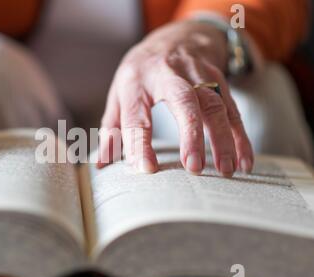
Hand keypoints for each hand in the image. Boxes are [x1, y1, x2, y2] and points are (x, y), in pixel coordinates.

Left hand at [98, 20, 252, 176]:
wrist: (175, 37)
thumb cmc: (141, 73)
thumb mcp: (119, 94)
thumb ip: (112, 128)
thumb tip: (101, 163)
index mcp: (136, 81)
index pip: (137, 115)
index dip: (140, 143)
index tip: (146, 169)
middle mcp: (168, 74)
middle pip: (183, 101)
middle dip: (190, 134)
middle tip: (193, 167)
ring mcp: (197, 75)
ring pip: (215, 104)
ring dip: (223, 138)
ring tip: (226, 170)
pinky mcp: (219, 80)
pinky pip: (233, 109)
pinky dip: (241, 136)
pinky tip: (244, 161)